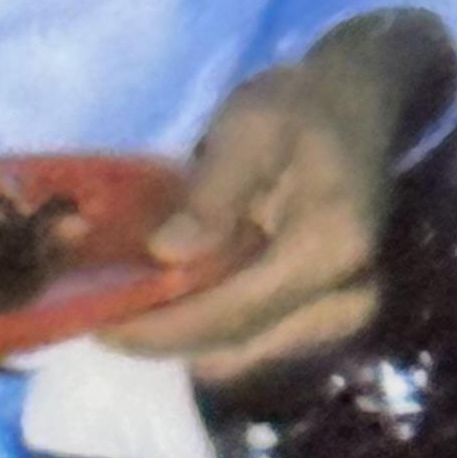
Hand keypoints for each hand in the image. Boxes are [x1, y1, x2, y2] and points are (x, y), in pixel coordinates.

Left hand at [104, 13, 448, 389]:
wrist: (359, 105)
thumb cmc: (301, 107)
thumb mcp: (250, 126)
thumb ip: (212, 195)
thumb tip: (164, 256)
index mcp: (327, 251)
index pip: (233, 313)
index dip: (162, 328)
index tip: (98, 325)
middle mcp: (343, 301)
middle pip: (234, 346)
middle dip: (163, 336)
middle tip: (97, 312)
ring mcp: (339, 317)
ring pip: (240, 352)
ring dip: (180, 334)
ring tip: (124, 303)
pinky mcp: (324, 318)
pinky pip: (253, 340)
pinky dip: (205, 325)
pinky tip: (167, 298)